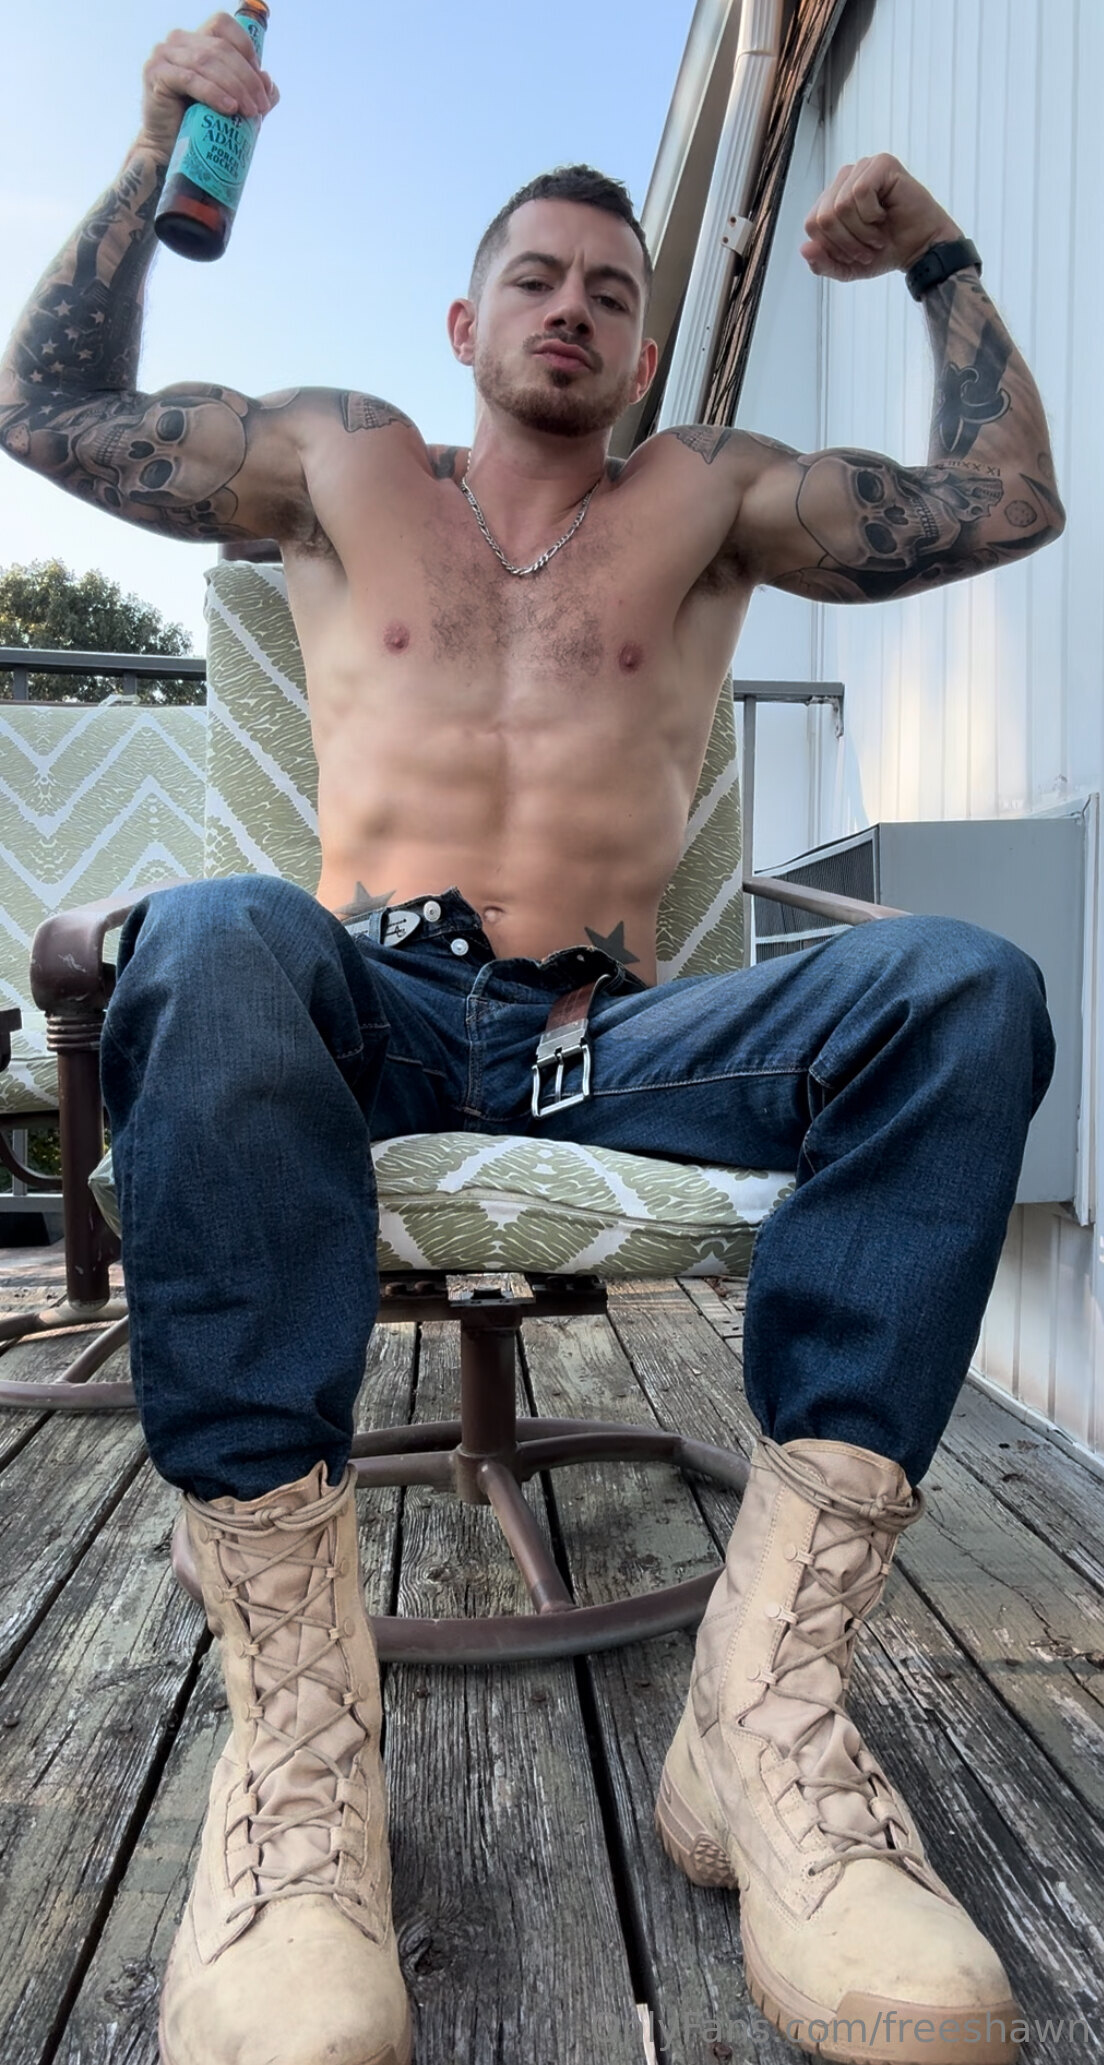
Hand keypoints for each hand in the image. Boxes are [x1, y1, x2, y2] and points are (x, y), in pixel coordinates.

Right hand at [138, 11, 278, 156]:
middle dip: (246, 78)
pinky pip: (190, 79)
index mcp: (196, 39)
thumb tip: (268, 82)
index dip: (246, 49)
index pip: (223, 26)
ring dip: (234, 87)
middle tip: (260, 106)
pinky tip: (229, 108)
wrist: (169, 148)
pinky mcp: (156, 75)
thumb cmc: (199, 124)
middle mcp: (178, 41)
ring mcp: (164, 55)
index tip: (260, 82)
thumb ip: (250, 90)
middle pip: (220, 48)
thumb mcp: (232, 103)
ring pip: (207, 63)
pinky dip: (213, 94)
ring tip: (249, 112)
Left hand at [801, 154, 962, 282]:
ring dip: (862, 231)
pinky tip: (885, 216)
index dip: (832, 247)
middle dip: (846, 242)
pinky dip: (872, 215)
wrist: (921, 249)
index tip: (855, 254)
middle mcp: (845, 179)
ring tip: (878, 235)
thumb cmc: (886, 251)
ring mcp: (863, 168)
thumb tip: (803, 248)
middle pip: (823, 217)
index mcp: (832, 198)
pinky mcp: (881, 164)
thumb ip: (822, 264)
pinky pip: (860, 192)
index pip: (812, 223)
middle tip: (869, 247)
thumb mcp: (847, 267)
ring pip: (841, 206)